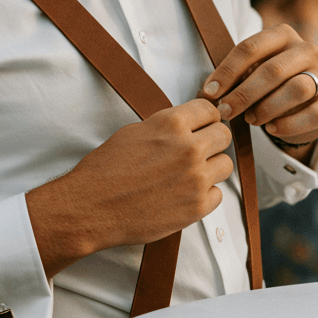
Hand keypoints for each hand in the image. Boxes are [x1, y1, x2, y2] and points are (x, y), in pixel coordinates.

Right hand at [27, 99, 232, 277]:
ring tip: (189, 175)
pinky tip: (184, 195)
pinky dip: (205, 195)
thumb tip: (187, 124)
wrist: (91, 207)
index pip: (210, 110)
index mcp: (172, 124)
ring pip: (226, 165)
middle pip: (224, 135)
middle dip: (212, 141)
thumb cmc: (106, 169)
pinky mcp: (197, 207)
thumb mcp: (135, 131)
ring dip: (211, 168)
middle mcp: (189, 148)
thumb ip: (166, 126)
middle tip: (198, 151)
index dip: (206, 118)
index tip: (202, 126)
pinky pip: (218, 194)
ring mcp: (196, 178)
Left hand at [197, 23, 317, 146]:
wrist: (305, 104)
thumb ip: (232, 78)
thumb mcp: (251, 73)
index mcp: (283, 35)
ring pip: (297, 89)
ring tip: (250, 120)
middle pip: (273, 70)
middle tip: (225, 112)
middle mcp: (307, 50)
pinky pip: (313, 113)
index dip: (227, 71)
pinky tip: (271, 128)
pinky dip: (289, 124)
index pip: (251, 47)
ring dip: (267, 107)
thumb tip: (205, 94)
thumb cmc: (269, 84)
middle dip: (244, 94)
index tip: (209, 93)